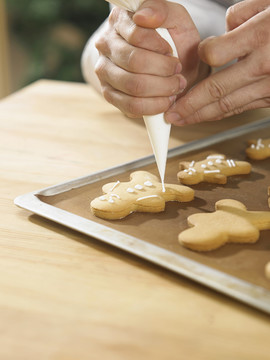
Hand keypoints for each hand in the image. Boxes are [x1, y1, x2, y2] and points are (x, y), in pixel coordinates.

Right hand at [95, 0, 199, 117]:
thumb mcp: (176, 19)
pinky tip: (166, 100)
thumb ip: (162, 10)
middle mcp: (105, 45)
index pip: (136, 35)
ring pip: (132, 86)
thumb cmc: (174, 41)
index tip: (172, 53)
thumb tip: (143, 16)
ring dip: (161, 89)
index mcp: (119, 21)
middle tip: (178, 73)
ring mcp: (104, 72)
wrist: (172, 65)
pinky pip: (130, 106)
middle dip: (163, 70)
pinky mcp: (109, 94)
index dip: (160, 48)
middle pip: (134, 62)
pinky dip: (153, 106)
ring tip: (175, 86)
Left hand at [165, 0, 269, 125]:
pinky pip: (244, 107)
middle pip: (216, 91)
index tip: (196, 56)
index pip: (213, 52)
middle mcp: (264, 65)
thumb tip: (224, 28)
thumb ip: (243, 12)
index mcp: (262, 36)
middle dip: (189, 105)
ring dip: (201, 115)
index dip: (200, 54)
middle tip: (169, 115)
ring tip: (181, 120)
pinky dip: (223, 113)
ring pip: (229, 105)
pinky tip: (208, 116)